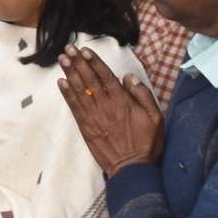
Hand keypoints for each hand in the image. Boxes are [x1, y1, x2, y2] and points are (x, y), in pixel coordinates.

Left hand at [59, 48, 162, 177]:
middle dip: (78, 63)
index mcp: (122, 101)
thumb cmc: (147, 143)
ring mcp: (94, 117)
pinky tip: (61, 83)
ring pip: (80, 91)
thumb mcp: (156, 117)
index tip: (85, 50)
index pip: (106, 76)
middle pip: (89, 80)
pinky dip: (67, 94)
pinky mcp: (86, 128)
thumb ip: (143, 95)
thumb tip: (129, 77)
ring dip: (70, 74)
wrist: (131, 168)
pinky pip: (74, 107)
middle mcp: (105, 106)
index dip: (94, 62)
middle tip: (68, 49)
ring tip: (62, 59)